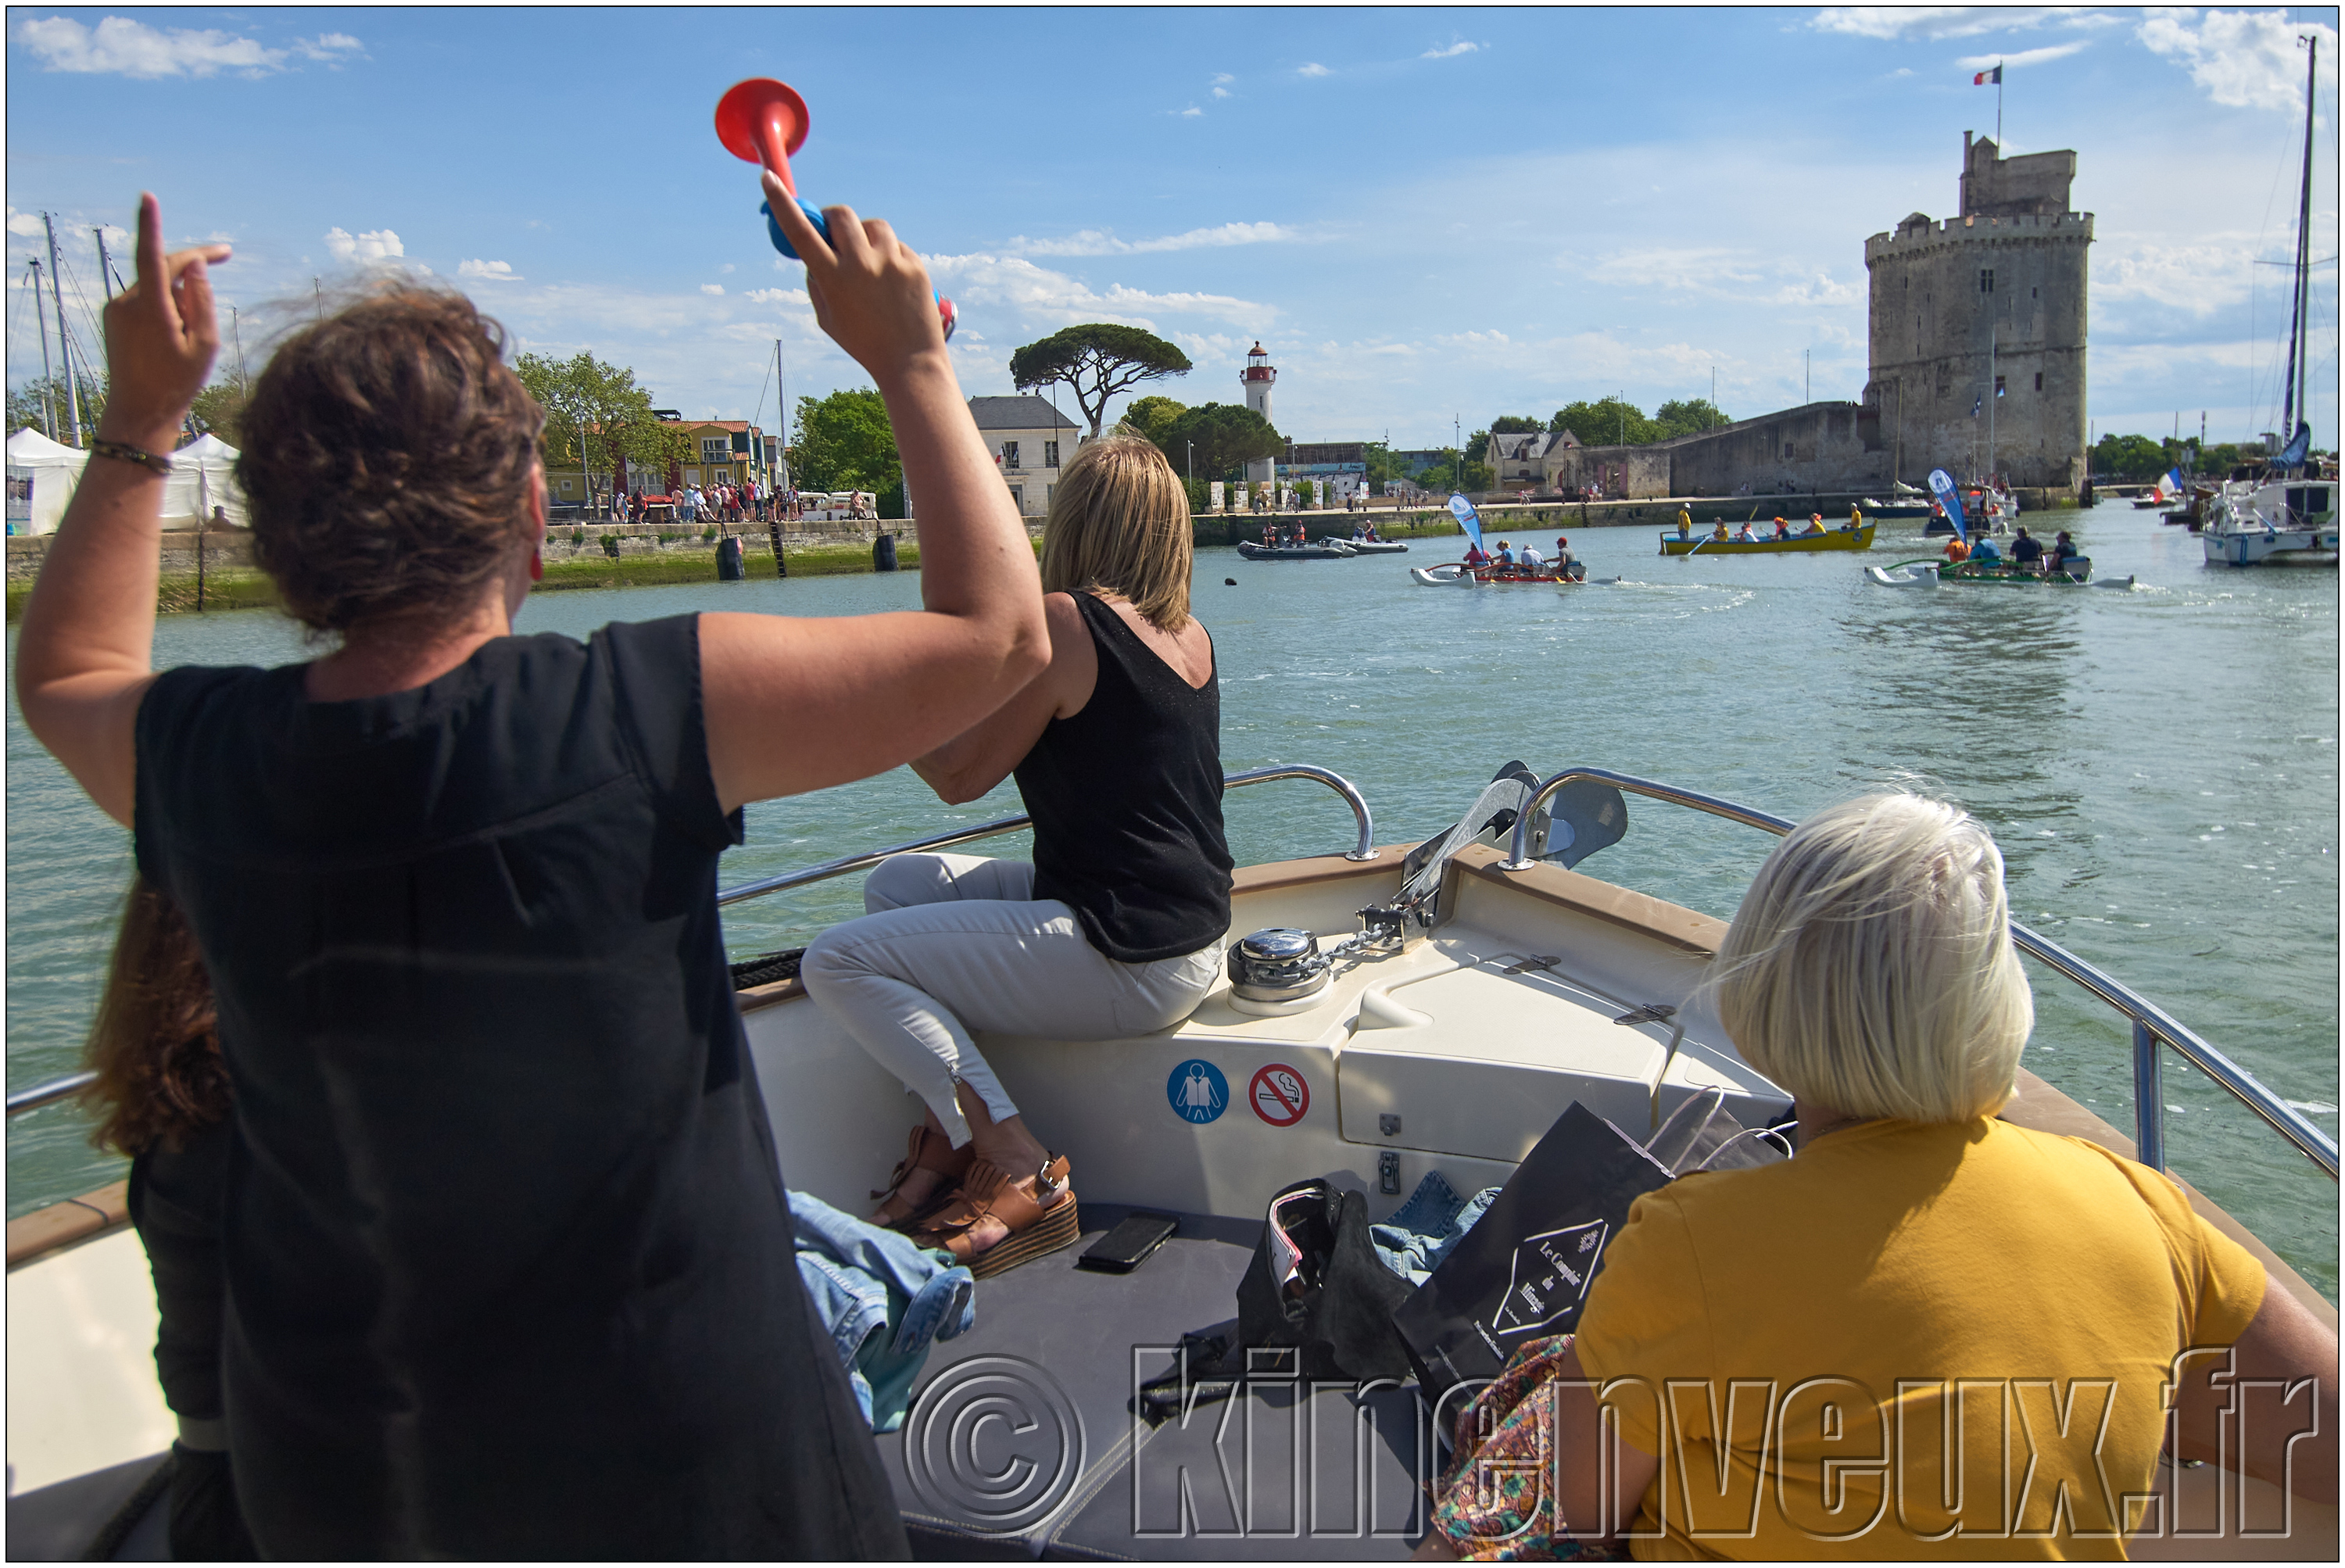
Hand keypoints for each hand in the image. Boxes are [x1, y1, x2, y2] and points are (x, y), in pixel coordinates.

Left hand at [96, 193, 229, 451]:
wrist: (139, 411)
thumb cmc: (177, 383)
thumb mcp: (205, 345)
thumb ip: (203, 300)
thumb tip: (198, 265)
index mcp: (152, 309)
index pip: (152, 256)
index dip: (150, 224)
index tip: (148, 197)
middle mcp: (129, 302)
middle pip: (163, 266)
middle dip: (193, 262)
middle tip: (226, 254)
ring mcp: (117, 308)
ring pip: (156, 282)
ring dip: (180, 292)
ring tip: (193, 332)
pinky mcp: (114, 316)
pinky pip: (145, 296)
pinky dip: (166, 302)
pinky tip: (176, 333)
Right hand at [763, 170, 944, 387]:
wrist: (910, 362)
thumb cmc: (863, 342)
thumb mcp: (827, 317)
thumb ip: (816, 280)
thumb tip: (813, 247)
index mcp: (833, 278)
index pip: (800, 231)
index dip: (782, 202)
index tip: (769, 179)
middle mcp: (861, 264)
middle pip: (841, 215)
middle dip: (833, 219)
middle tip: (833, 232)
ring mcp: (891, 262)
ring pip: (872, 225)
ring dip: (864, 236)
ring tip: (868, 263)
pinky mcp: (914, 264)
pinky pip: (894, 244)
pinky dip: (888, 255)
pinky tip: (891, 282)